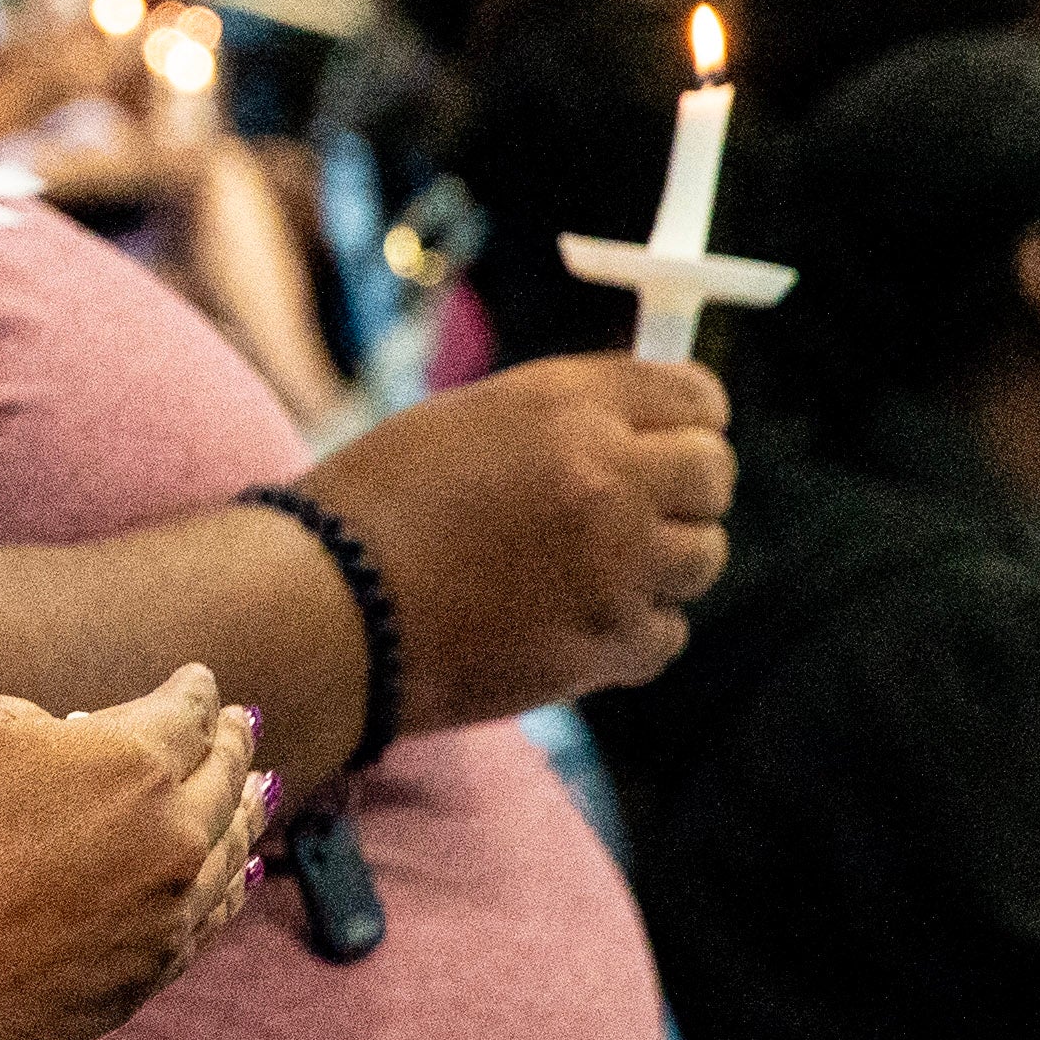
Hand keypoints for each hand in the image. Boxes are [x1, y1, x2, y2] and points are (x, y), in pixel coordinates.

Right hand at [0, 664, 263, 1039]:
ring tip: (258, 793)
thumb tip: (62, 743)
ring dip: (246, 815)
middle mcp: (168, 838)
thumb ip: (31, 716)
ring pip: (229, 855)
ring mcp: (165, 915)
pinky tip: (234, 878)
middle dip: (232, 744)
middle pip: (223, 780)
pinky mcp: (146, 978)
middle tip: (241, 726)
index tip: (198, 682)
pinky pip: (208, 922)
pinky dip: (229, 891)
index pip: (185, 711)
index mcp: (132, 762)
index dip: (193, 689)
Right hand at [300, 353, 731, 723]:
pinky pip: (665, 634)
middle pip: (714, 475)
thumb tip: (642, 428)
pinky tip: (568, 625)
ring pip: (700, 558)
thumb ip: (563, 421)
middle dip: (685, 492)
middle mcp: (608, 476)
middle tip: (637, 511)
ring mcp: (616, 565)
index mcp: (568, 406)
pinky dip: (631, 636)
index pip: (695, 396)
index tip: (677, 437)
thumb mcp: (468, 425)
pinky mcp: (608, 644)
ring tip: (585, 575)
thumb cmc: (374, 509)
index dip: (691, 418)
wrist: (325, 609)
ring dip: (658, 567)